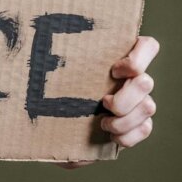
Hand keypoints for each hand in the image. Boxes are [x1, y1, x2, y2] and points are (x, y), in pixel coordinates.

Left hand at [58, 36, 158, 168]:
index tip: (114, 71)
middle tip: (103, 103)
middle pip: (146, 82)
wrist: (57, 126)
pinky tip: (111, 137)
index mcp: (118, 59)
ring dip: (124, 120)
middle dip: (125, 98)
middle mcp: (133, 79)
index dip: (139, 57)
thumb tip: (33, 44)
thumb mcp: (54, 74)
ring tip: (103, 124)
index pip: (148, 47)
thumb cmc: (55, 93)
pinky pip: (145, 129)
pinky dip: (128, 136)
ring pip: (149, 106)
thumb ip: (55, 60)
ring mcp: (139, 101)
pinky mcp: (139, 124)